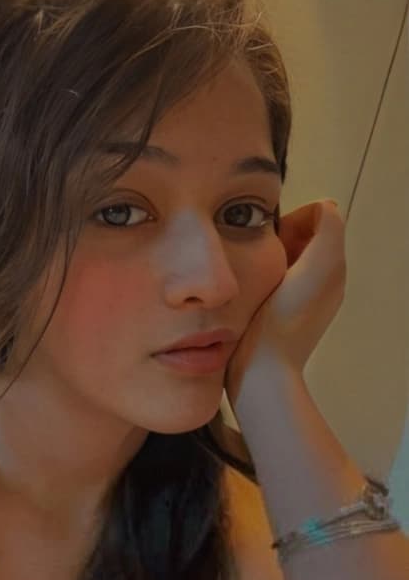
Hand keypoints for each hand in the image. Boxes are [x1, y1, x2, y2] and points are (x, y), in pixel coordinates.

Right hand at [224, 199, 345, 409]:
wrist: (260, 371)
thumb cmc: (284, 319)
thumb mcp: (319, 265)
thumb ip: (328, 229)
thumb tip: (323, 208)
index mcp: (331, 268)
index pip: (317, 219)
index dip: (294, 219)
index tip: (273, 239)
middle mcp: (319, 282)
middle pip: (299, 235)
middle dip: (279, 236)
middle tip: (259, 255)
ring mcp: (297, 299)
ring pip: (281, 256)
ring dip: (265, 255)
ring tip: (251, 271)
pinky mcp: (275, 313)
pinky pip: (269, 278)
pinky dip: (258, 274)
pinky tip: (247, 288)